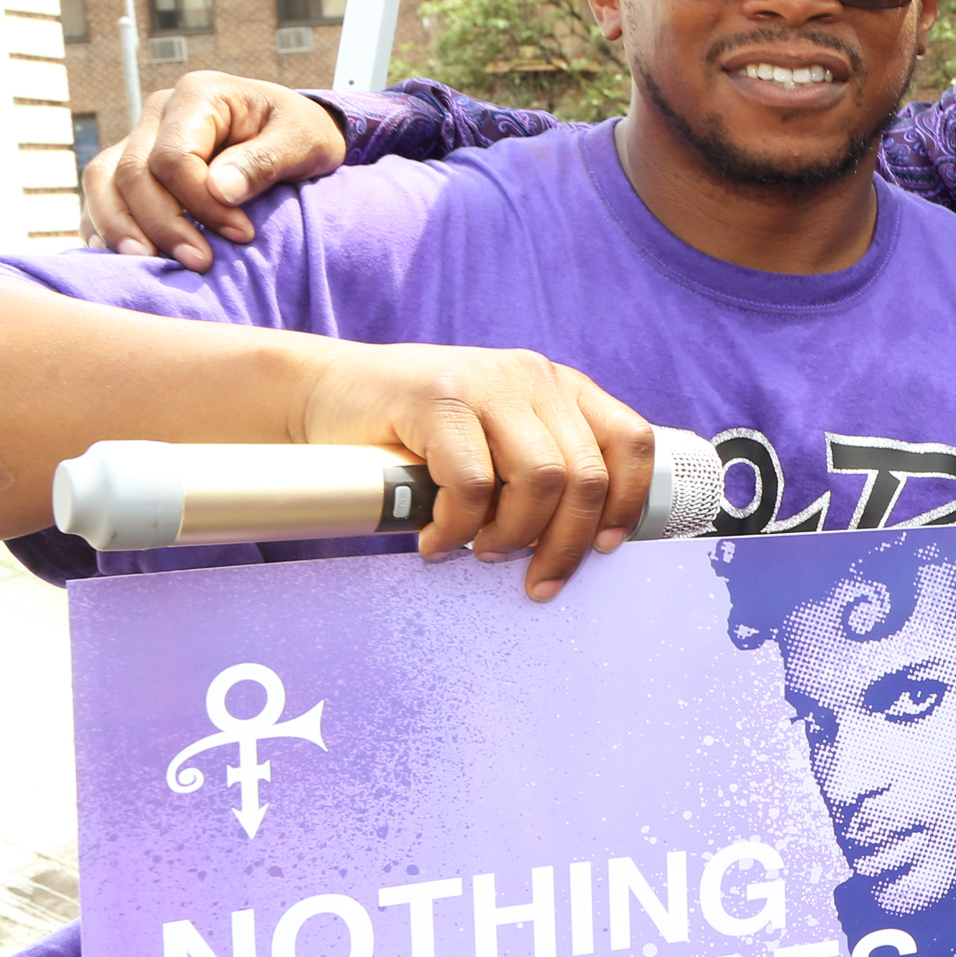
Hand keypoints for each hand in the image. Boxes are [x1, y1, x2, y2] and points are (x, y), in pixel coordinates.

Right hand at [82, 73, 349, 269]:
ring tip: (147, 264)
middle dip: (162, 224)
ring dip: (120, 227)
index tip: (241, 234)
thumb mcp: (304, 141)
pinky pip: (102, 193)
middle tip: (200, 263)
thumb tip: (220, 189)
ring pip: (103, 182)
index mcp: (199, 95)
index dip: (201, 203)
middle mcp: (159, 112)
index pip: (175, 157)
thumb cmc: (302, 133)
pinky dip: (104, 224)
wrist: (294, 131)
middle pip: (132, 172)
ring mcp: (141, 137)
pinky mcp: (134, 164)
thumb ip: (265, 160)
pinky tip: (121, 257)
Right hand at [299, 339, 656, 598]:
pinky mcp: (437, 398)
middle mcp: (533, 378)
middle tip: (536, 578)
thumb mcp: (494, 443)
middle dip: (565, 542)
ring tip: (481, 550)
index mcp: (561, 389)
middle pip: (586, 474)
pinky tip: (437, 539)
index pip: (630, 441)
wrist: (325, 395)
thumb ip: (538, 472)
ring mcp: (487, 382)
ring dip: (514, 534)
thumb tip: (579, 542)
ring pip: (541, 479)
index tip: (603, 547)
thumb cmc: (415, 434)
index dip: (626, 501)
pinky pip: (473, 482)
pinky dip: (458, 527)